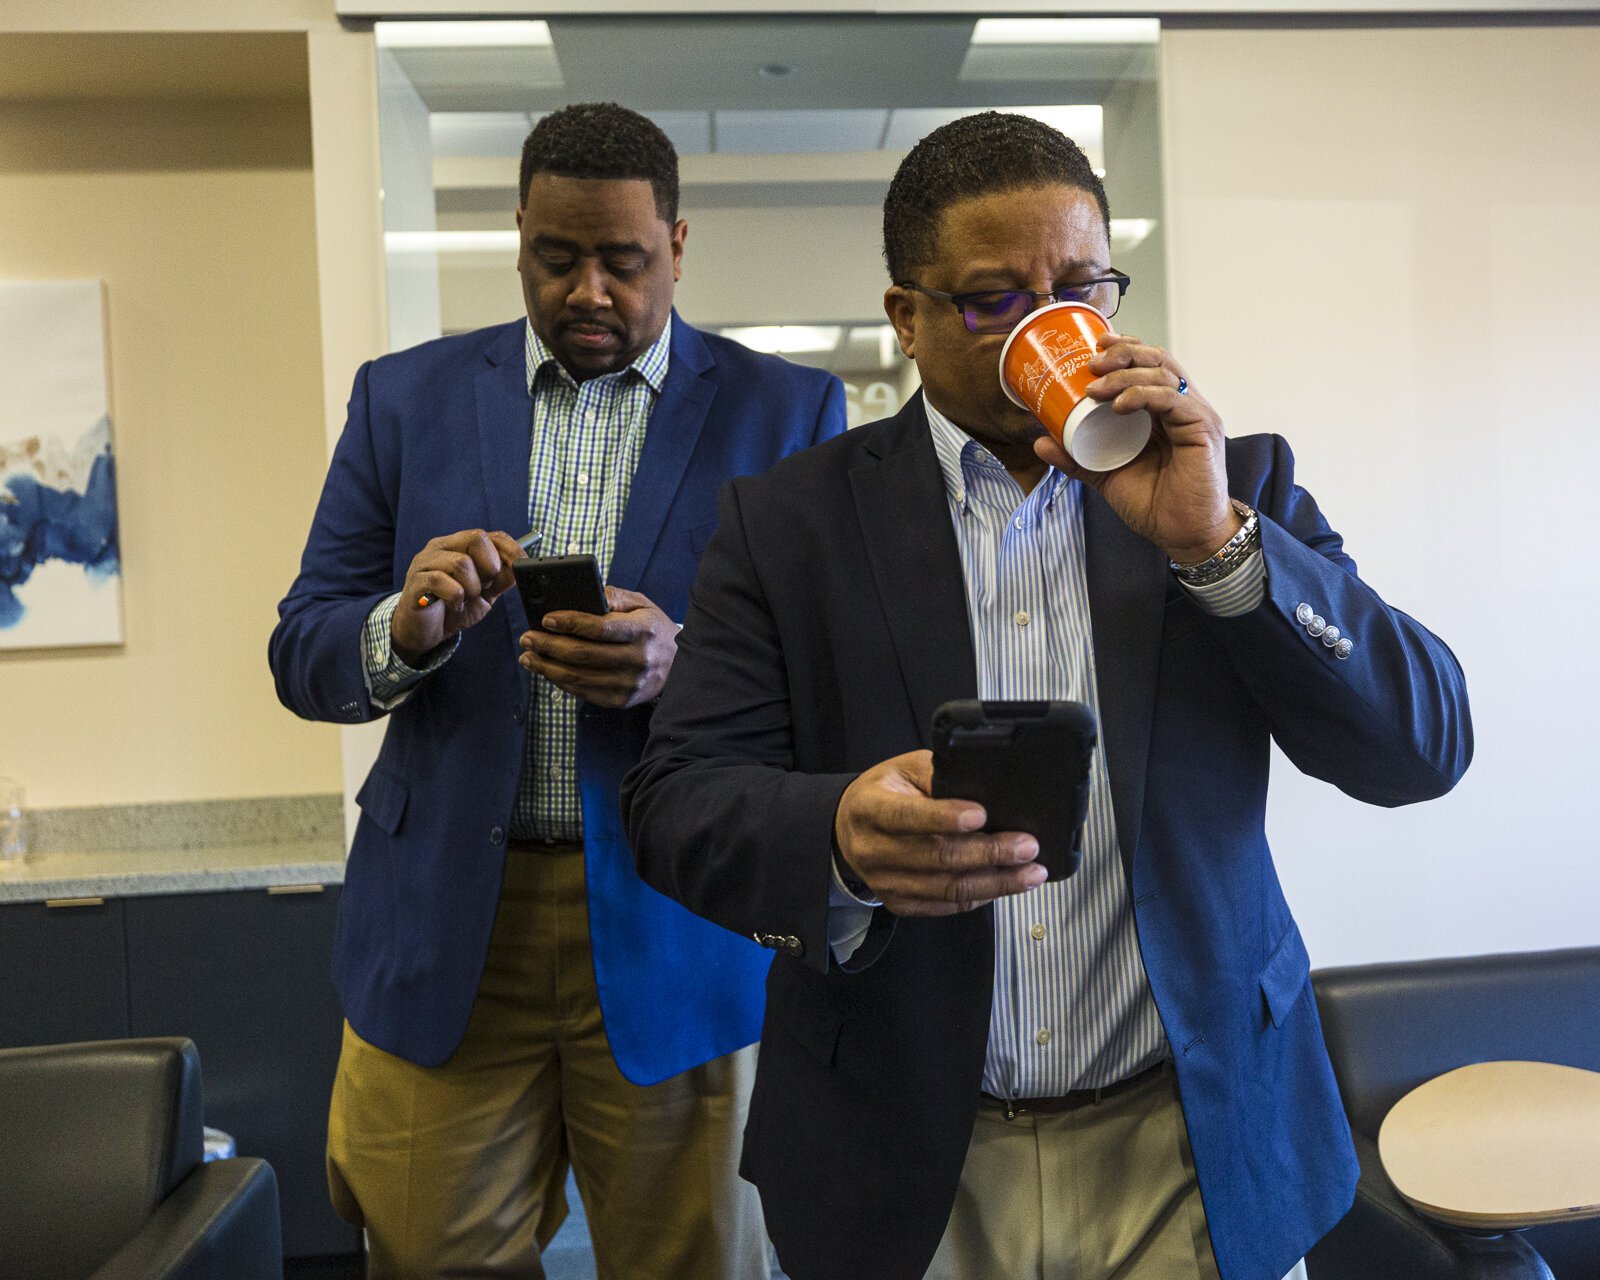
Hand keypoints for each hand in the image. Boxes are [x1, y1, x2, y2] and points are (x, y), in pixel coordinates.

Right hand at [393, 528, 524, 664]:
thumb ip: (500, 581)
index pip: (490, 535)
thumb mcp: (484, 595)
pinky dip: (455, 596)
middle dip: (490, 567)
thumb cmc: (452, 607)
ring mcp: (425, 562)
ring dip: (472, 587)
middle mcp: (441, 547)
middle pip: (477, 538)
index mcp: (459, 546)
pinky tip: (455, 605)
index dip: (510, 549)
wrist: (424, 632)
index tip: (522, 566)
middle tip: (485, 587)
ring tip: (466, 599)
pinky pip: (440, 580)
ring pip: (461, 562)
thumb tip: (518, 569)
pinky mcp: (416, 581)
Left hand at [518, 586, 677, 707]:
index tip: (546, 619)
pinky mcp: (621, 700)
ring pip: (578, 677)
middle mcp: (637, 659)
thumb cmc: (654, 630)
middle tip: (527, 637)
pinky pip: (583, 692)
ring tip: (528, 657)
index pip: (601, 628)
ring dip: (547, 667)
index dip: (571, 623)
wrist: (679, 666)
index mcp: (642, 631)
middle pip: (583, 655)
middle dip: (549, 646)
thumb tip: (586, 594)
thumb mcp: (642, 605)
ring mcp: (629, 684)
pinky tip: (546, 670)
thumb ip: (614, 597)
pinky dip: (560, 681)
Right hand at [833, 751, 1046, 915]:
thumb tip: (986, 788)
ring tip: (1031, 872)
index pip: (907, 817)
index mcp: (870, 808)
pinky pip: (948, 906)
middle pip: (937, 858)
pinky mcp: (901, 903)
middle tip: (1026, 846)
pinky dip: (982, 896)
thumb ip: (939, 776)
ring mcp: (886, 882)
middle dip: (989, 852)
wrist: (848, 829)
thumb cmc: (885, 793)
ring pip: (948, 889)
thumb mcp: (904, 770)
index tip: (982, 815)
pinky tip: (1006, 884)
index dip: (945, 818)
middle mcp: (874, 850)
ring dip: (996, 882)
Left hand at [1033, 333, 1240, 563]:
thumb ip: (1077, 458)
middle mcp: (1182, 406)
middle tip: (1091, 363)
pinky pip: (1172, 400)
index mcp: (1163, 410)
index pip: (1148, 364)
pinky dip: (1143, 396)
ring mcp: (1195, 415)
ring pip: (1163, 374)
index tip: (1094, 348)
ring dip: (1125, 375)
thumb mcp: (1106, 475)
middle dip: (1123, 354)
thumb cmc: (1153, 504)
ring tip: (1095, 388)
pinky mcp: (1203, 429)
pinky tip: (1119, 405)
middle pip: (1157, 360)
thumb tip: (1040, 441)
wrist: (1182, 535)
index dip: (1124, 349)